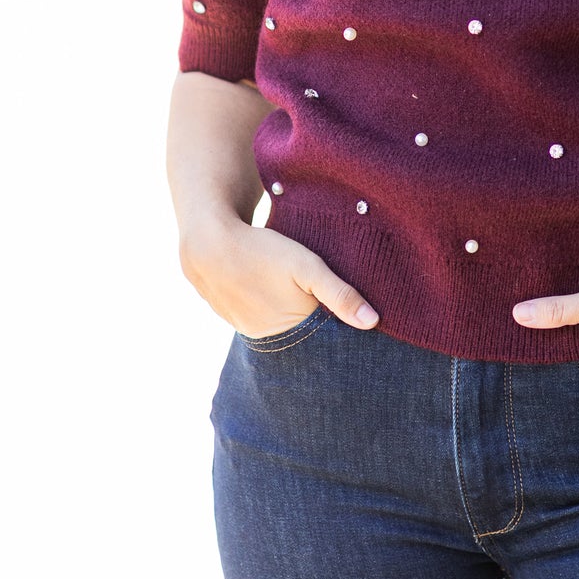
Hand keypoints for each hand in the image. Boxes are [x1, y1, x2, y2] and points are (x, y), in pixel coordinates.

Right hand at [180, 217, 378, 339]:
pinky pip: (255, 313)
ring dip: (283, 309)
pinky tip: (264, 284)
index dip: (332, 322)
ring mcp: (244, 327)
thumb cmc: (262, 251)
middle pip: (297, 331)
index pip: (320, 336)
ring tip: (283, 285)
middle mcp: (265, 337)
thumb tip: (372, 322)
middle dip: (308, 317)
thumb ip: (339, 294)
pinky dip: (263, 302)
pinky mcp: (229, 314)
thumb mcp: (307, 267)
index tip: (339, 307)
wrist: (207, 242)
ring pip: (275, 322)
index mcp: (288, 330)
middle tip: (306, 288)